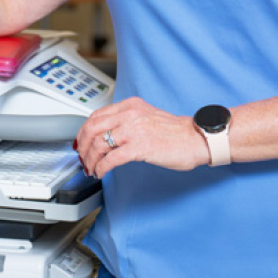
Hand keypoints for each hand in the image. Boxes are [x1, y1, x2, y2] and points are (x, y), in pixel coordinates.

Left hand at [75, 97, 208, 176]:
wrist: (195, 138)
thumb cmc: (174, 132)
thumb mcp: (146, 116)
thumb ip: (127, 120)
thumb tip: (107, 134)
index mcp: (130, 105)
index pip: (96, 115)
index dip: (84, 130)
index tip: (81, 142)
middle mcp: (129, 114)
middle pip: (92, 128)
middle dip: (83, 146)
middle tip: (82, 158)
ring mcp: (134, 130)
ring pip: (99, 144)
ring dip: (91, 159)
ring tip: (91, 168)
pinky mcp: (139, 147)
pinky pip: (111, 158)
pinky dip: (102, 167)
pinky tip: (101, 173)